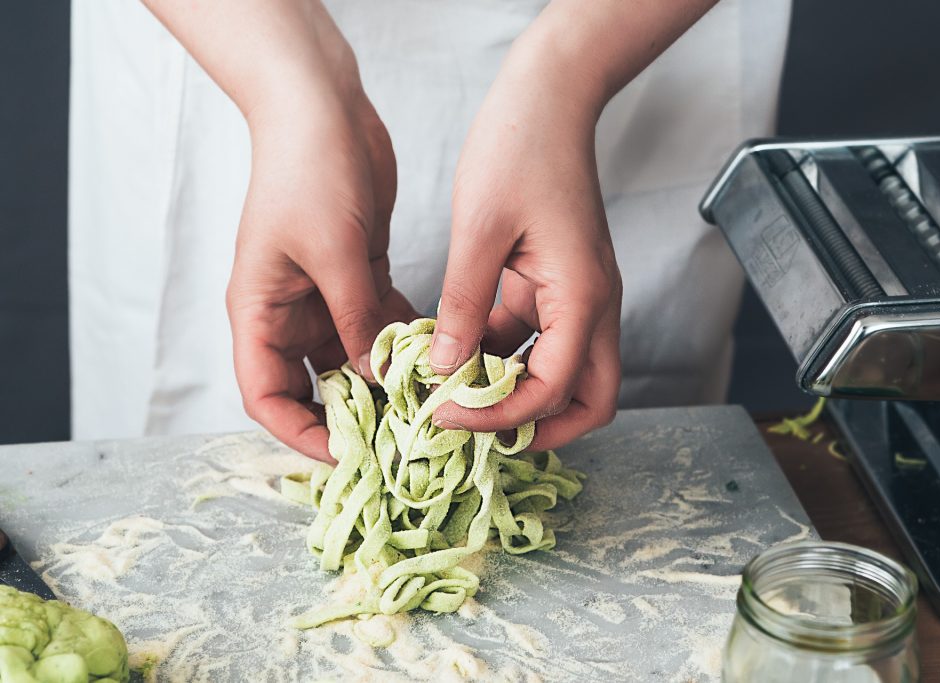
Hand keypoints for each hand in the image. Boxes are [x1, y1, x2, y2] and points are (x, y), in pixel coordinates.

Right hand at [227, 43, 415, 461]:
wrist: (321, 108)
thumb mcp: (334, 253)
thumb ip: (354, 320)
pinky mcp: (357, 274)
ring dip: (385, 380)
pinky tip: (438, 357)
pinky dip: (402, 343)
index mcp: (259, 312)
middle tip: (401, 435)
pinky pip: (378, 325)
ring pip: (352, 358)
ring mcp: (324, 294)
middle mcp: (288, 311)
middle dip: (352, 413)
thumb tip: (378, 380)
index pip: (265, 395)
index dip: (300, 433)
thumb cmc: (309, 173)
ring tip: (429, 404)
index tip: (346, 455)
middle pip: (312, 384)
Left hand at [430, 47, 622, 450]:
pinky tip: (457, 352)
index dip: (500, 414)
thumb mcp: (479, 232)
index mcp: (582, 297)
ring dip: (517, 393)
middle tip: (478, 431)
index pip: (554, 390)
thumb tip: (442, 368)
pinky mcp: (558, 284)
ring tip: (455, 395)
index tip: (445, 413)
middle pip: (588, 400)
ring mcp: (580, 296)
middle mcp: (594, 305)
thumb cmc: (519, 150)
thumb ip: (463, 306)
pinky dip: (505, 357)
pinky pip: (539, 340)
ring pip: (565, 374)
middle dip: (540, 428)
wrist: (549, 100)